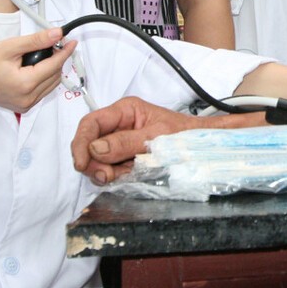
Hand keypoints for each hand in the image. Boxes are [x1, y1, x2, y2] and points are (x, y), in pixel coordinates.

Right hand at [0, 27, 75, 112]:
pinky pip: (43, 91)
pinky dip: (44, 78)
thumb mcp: (9, 47)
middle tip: (52, 44)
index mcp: (25, 84)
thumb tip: (57, 34)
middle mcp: (28, 98)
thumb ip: (36, 41)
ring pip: (51, 84)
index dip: (65, 52)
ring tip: (42, 55)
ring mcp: (27, 105)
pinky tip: (35, 68)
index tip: (72, 41)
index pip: (54, 65)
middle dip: (57, 59)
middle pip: (55, 75)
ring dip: (52, 69)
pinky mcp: (24, 106)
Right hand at [72, 97, 199, 184]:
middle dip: (94, 162)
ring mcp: (121, 143)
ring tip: (128, 173)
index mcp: (125, 111)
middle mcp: (119, 126)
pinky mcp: (125, 159)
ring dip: (107, 171)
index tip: (81, 163)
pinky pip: (110, 170)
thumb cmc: (186, 135)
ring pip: (98, 160)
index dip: (81, 143)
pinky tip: (130, 175)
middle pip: (89, 144)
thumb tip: (96, 148)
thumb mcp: (157, 137)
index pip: (91, 123)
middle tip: (108, 176)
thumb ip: (126, 142)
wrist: (205, 148)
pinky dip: (116, 176)